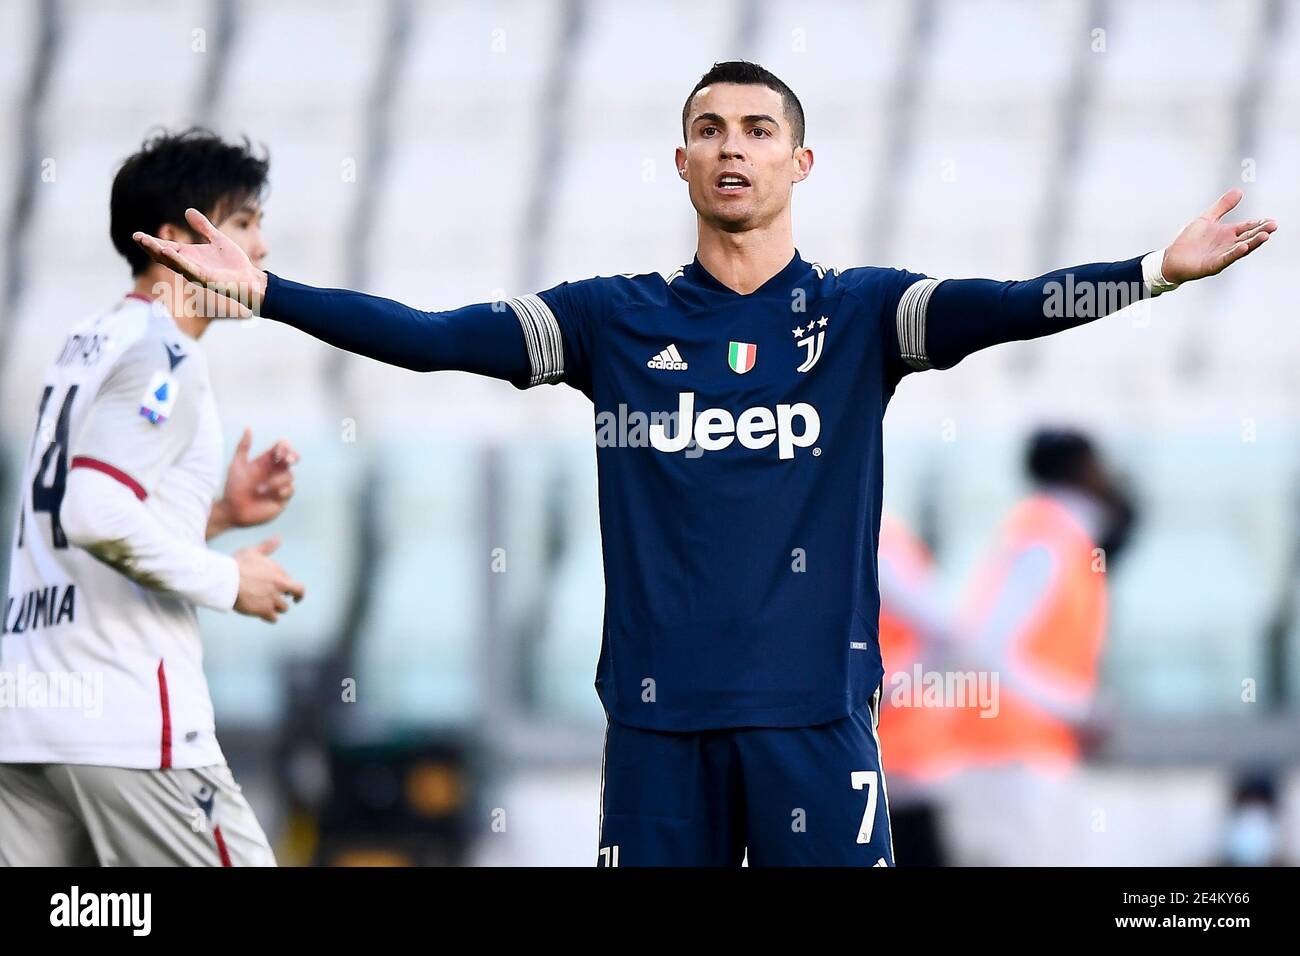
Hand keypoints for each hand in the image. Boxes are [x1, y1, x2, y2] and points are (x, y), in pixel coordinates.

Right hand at [133, 208, 267, 311]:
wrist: (249, 278)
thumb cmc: (233, 263)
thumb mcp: (216, 238)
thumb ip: (203, 226)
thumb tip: (188, 211)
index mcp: (189, 255)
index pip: (165, 247)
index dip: (152, 242)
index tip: (136, 234)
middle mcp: (188, 264)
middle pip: (164, 255)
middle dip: (150, 247)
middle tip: (136, 237)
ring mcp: (195, 272)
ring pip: (173, 262)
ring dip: (159, 252)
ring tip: (147, 242)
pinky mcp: (205, 279)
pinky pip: (189, 269)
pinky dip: (178, 261)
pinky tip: (169, 252)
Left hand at [209, 429, 298, 537]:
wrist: (232, 510)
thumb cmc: (233, 487)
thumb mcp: (237, 465)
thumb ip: (243, 447)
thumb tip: (248, 427)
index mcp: (266, 461)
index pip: (282, 448)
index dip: (284, 446)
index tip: (278, 451)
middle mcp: (275, 471)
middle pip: (292, 458)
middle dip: (293, 456)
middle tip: (287, 459)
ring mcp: (280, 484)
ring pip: (290, 475)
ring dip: (276, 481)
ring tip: (260, 490)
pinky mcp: (282, 498)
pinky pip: (290, 490)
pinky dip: (282, 490)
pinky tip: (271, 494)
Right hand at [233, 536, 304, 622]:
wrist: (225, 580)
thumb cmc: (237, 564)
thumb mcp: (254, 551)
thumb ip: (268, 546)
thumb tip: (279, 538)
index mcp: (280, 574)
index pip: (295, 584)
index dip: (292, 588)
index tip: (292, 593)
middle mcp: (280, 587)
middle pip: (295, 596)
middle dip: (292, 598)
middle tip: (291, 601)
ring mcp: (272, 600)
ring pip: (283, 608)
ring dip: (278, 608)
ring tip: (269, 607)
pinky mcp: (263, 611)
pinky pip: (273, 619)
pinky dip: (270, 618)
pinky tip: (265, 616)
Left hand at [1161, 188, 1277, 283]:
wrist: (1171, 258)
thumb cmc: (1189, 240)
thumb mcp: (1206, 218)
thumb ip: (1222, 206)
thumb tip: (1239, 190)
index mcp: (1228, 233)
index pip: (1248, 227)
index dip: (1259, 224)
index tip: (1271, 221)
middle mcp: (1228, 244)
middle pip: (1248, 237)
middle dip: (1261, 232)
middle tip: (1273, 226)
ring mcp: (1222, 255)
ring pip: (1241, 248)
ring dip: (1253, 243)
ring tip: (1265, 236)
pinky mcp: (1212, 265)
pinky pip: (1226, 259)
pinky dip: (1234, 253)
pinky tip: (1243, 247)